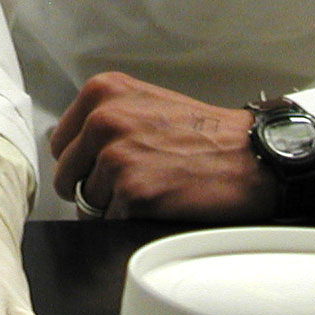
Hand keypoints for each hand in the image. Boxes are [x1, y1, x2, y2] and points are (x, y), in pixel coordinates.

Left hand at [51, 72, 276, 220]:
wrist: (254, 157)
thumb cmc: (207, 135)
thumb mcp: (146, 104)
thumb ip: (104, 119)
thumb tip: (70, 151)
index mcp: (103, 93)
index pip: (60, 143)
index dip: (79, 163)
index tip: (101, 166)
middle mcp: (104, 121)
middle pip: (66, 176)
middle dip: (92, 188)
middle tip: (133, 182)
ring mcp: (116, 158)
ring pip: (88, 203)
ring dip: (114, 205)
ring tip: (154, 188)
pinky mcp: (132, 193)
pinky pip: (109, 222)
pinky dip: (131, 220)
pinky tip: (161, 203)